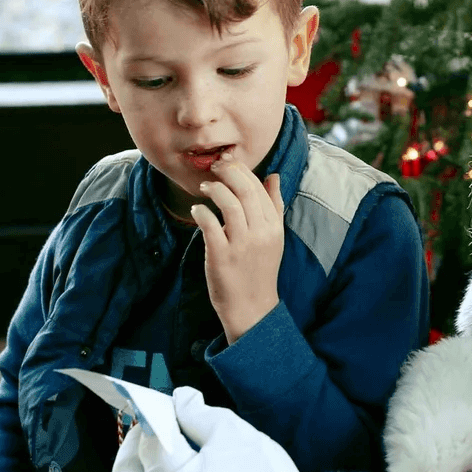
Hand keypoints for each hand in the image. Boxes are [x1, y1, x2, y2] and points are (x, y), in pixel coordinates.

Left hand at [110, 387, 307, 471]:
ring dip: (130, 471)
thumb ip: (200, 414)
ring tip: (148, 454)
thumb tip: (180, 397)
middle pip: (126, 465)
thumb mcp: (237, 438)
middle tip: (159, 422)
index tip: (173, 401)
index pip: (151, 431)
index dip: (162, 409)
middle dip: (139, 438)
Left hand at [191, 156, 283, 342]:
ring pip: (228, 202)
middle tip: (215, 167)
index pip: (259, 186)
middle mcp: (260, 232)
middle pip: (244, 189)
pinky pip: (209, 224)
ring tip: (205, 187)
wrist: (252, 307)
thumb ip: (274, 205)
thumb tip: (273, 176)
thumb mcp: (274, 236)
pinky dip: (201, 212)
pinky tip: (197, 210)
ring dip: (214, 188)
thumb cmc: (260, 269)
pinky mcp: (221, 256)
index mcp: (274, 226)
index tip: (228, 164)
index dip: (242, 170)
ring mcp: (241, 244)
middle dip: (228, 171)